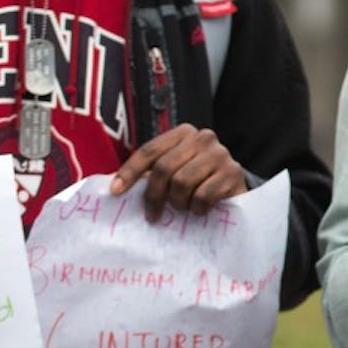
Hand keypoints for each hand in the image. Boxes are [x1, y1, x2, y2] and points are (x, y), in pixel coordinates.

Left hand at [110, 124, 246, 220]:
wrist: (234, 190)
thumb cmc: (197, 181)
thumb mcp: (173, 171)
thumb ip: (149, 173)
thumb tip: (112, 185)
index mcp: (184, 132)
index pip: (150, 150)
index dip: (130, 171)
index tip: (116, 192)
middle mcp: (203, 137)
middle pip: (164, 168)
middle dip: (154, 195)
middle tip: (152, 215)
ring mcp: (221, 153)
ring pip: (182, 182)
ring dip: (179, 203)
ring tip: (183, 208)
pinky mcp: (233, 173)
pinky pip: (203, 195)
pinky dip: (197, 208)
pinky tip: (201, 210)